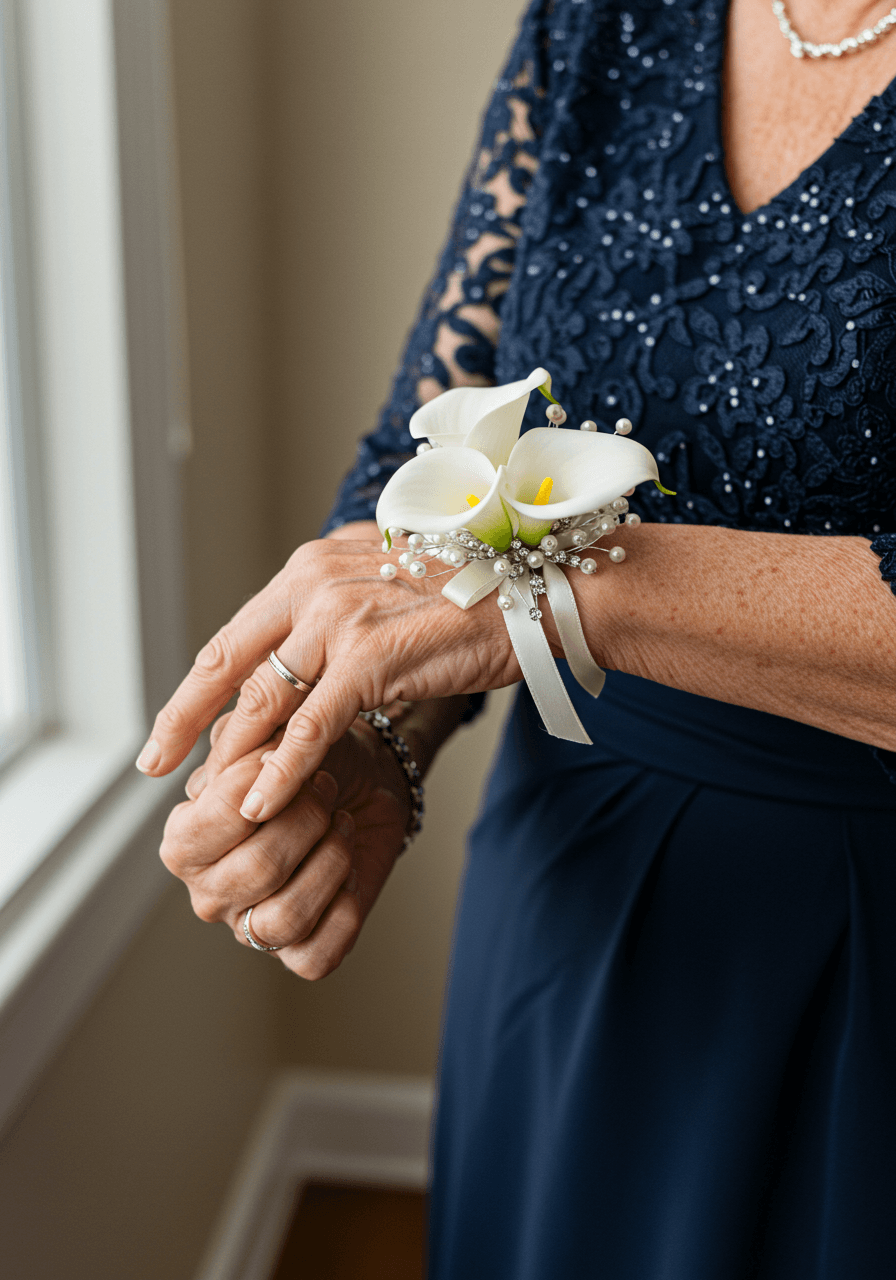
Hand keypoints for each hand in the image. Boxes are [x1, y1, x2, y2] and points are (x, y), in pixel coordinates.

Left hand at [140, 533, 517, 822]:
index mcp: (313, 568)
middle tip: (154, 761)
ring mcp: (339, 618)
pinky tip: (259, 803)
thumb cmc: (469, 599)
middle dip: (184, 718)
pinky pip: (310, 727)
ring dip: (231, 755)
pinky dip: (280, 771)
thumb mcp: (383, 591)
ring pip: (264, 700)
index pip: (239, 633)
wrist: (531, 593)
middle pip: (228, 661)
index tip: (175, 723)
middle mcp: (314, 584)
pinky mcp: (369, 657)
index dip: (199, 683)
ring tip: (207, 799)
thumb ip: (337, 617)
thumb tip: (304, 665)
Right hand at [160, 711, 414, 978]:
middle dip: (307, 820)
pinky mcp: (297, 954)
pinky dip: (345, 908)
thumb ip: (246, 740)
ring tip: (339, 826)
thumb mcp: (270, 734)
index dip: (260, 785)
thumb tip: (256, 762)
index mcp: (183, 841)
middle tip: (325, 790)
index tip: (286, 757)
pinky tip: (349, 873)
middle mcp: (209, 891)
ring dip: (330, 860)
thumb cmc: (306, 762)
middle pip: (258, 869)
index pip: (211, 822)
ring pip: (286, 918)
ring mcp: (249, 928)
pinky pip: (317, 954)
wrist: (362, 784)